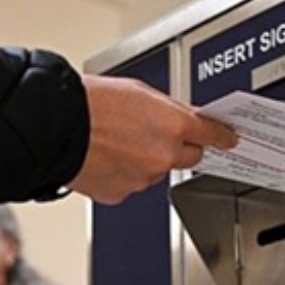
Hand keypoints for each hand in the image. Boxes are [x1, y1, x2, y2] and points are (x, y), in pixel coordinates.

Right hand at [68, 74, 237, 203]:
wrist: (54, 127)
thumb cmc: (89, 103)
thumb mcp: (138, 91)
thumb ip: (167, 108)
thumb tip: (181, 117)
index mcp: (173, 125)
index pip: (212, 134)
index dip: (222, 136)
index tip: (229, 138)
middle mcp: (164, 155)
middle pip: (190, 156)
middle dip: (179, 146)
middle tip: (155, 134)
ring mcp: (144, 177)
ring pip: (157, 170)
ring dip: (146, 159)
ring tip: (117, 141)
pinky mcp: (122, 193)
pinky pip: (132, 183)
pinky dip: (124, 173)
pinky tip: (106, 156)